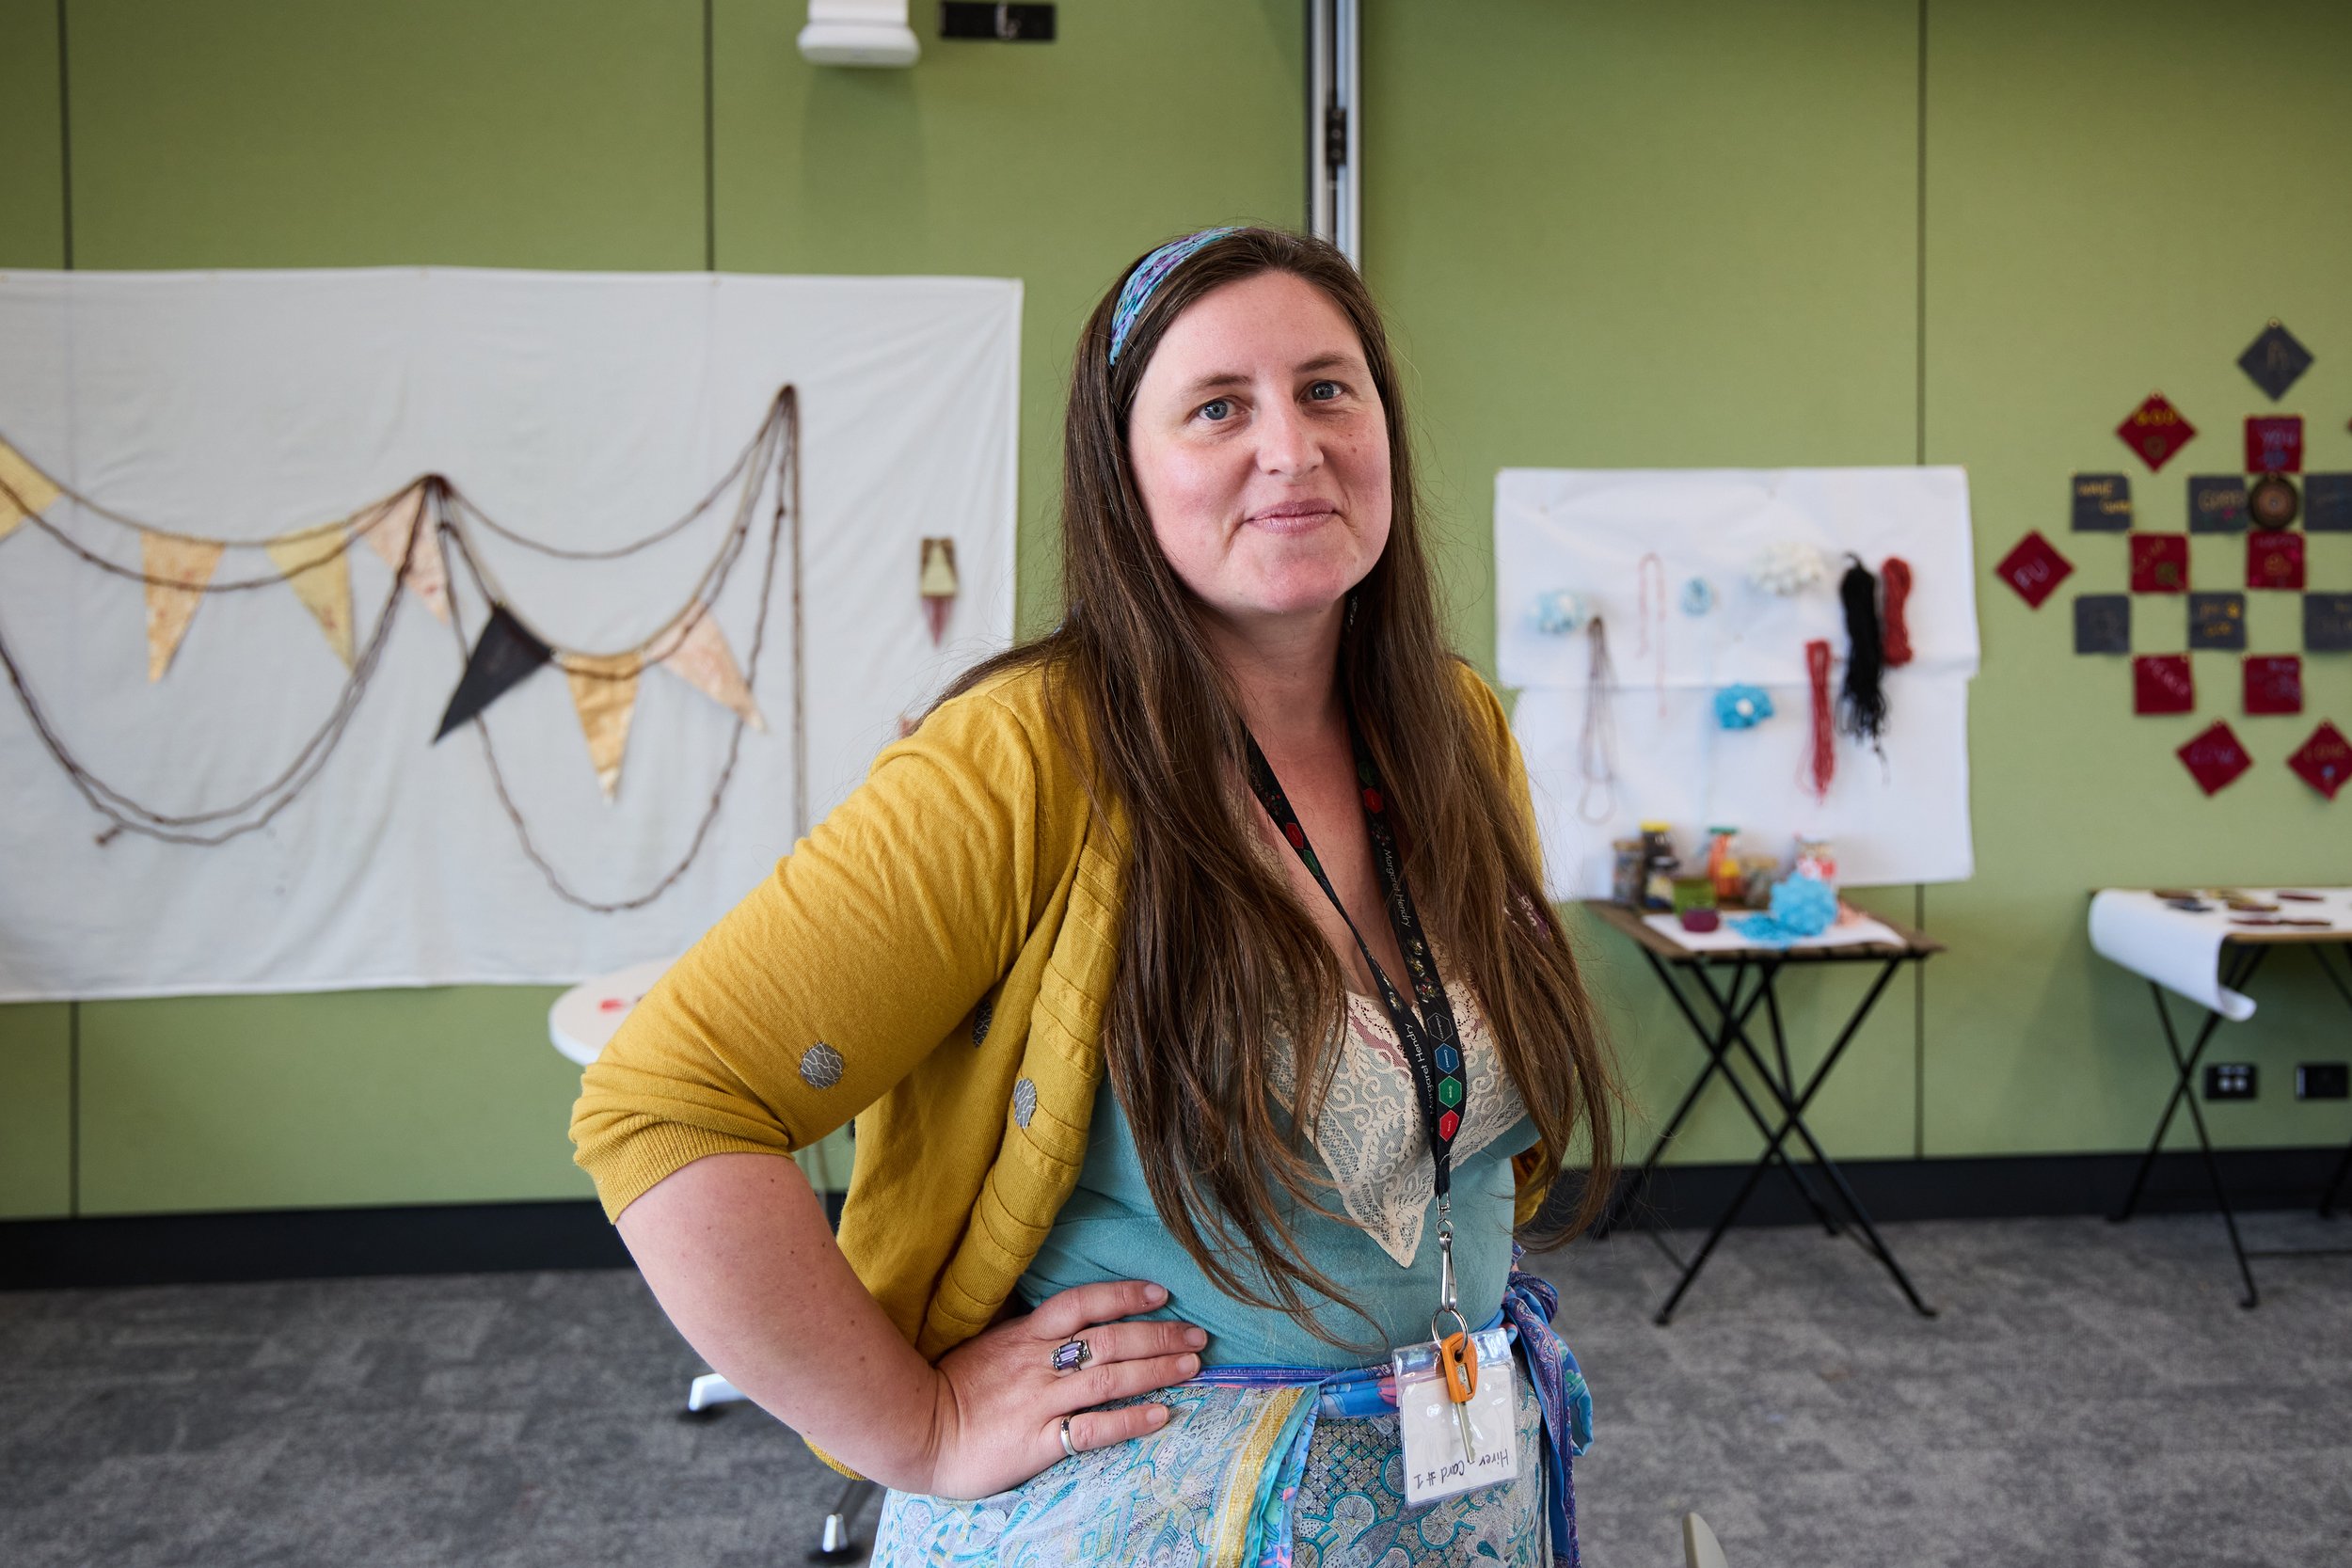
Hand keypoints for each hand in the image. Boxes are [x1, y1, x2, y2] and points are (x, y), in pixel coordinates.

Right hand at [918, 1279, 1205, 1499]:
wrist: (914, 1430)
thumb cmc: (947, 1384)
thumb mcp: (987, 1343)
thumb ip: (1026, 1332)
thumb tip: (1066, 1318)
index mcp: (1024, 1335)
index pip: (1081, 1304)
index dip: (1122, 1295)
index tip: (1161, 1294)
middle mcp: (1038, 1364)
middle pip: (1109, 1340)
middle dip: (1158, 1335)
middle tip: (1198, 1335)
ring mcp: (1040, 1402)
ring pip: (1109, 1379)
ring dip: (1156, 1370)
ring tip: (1192, 1366)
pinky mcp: (1038, 1442)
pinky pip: (1092, 1430)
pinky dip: (1129, 1421)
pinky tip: (1160, 1415)